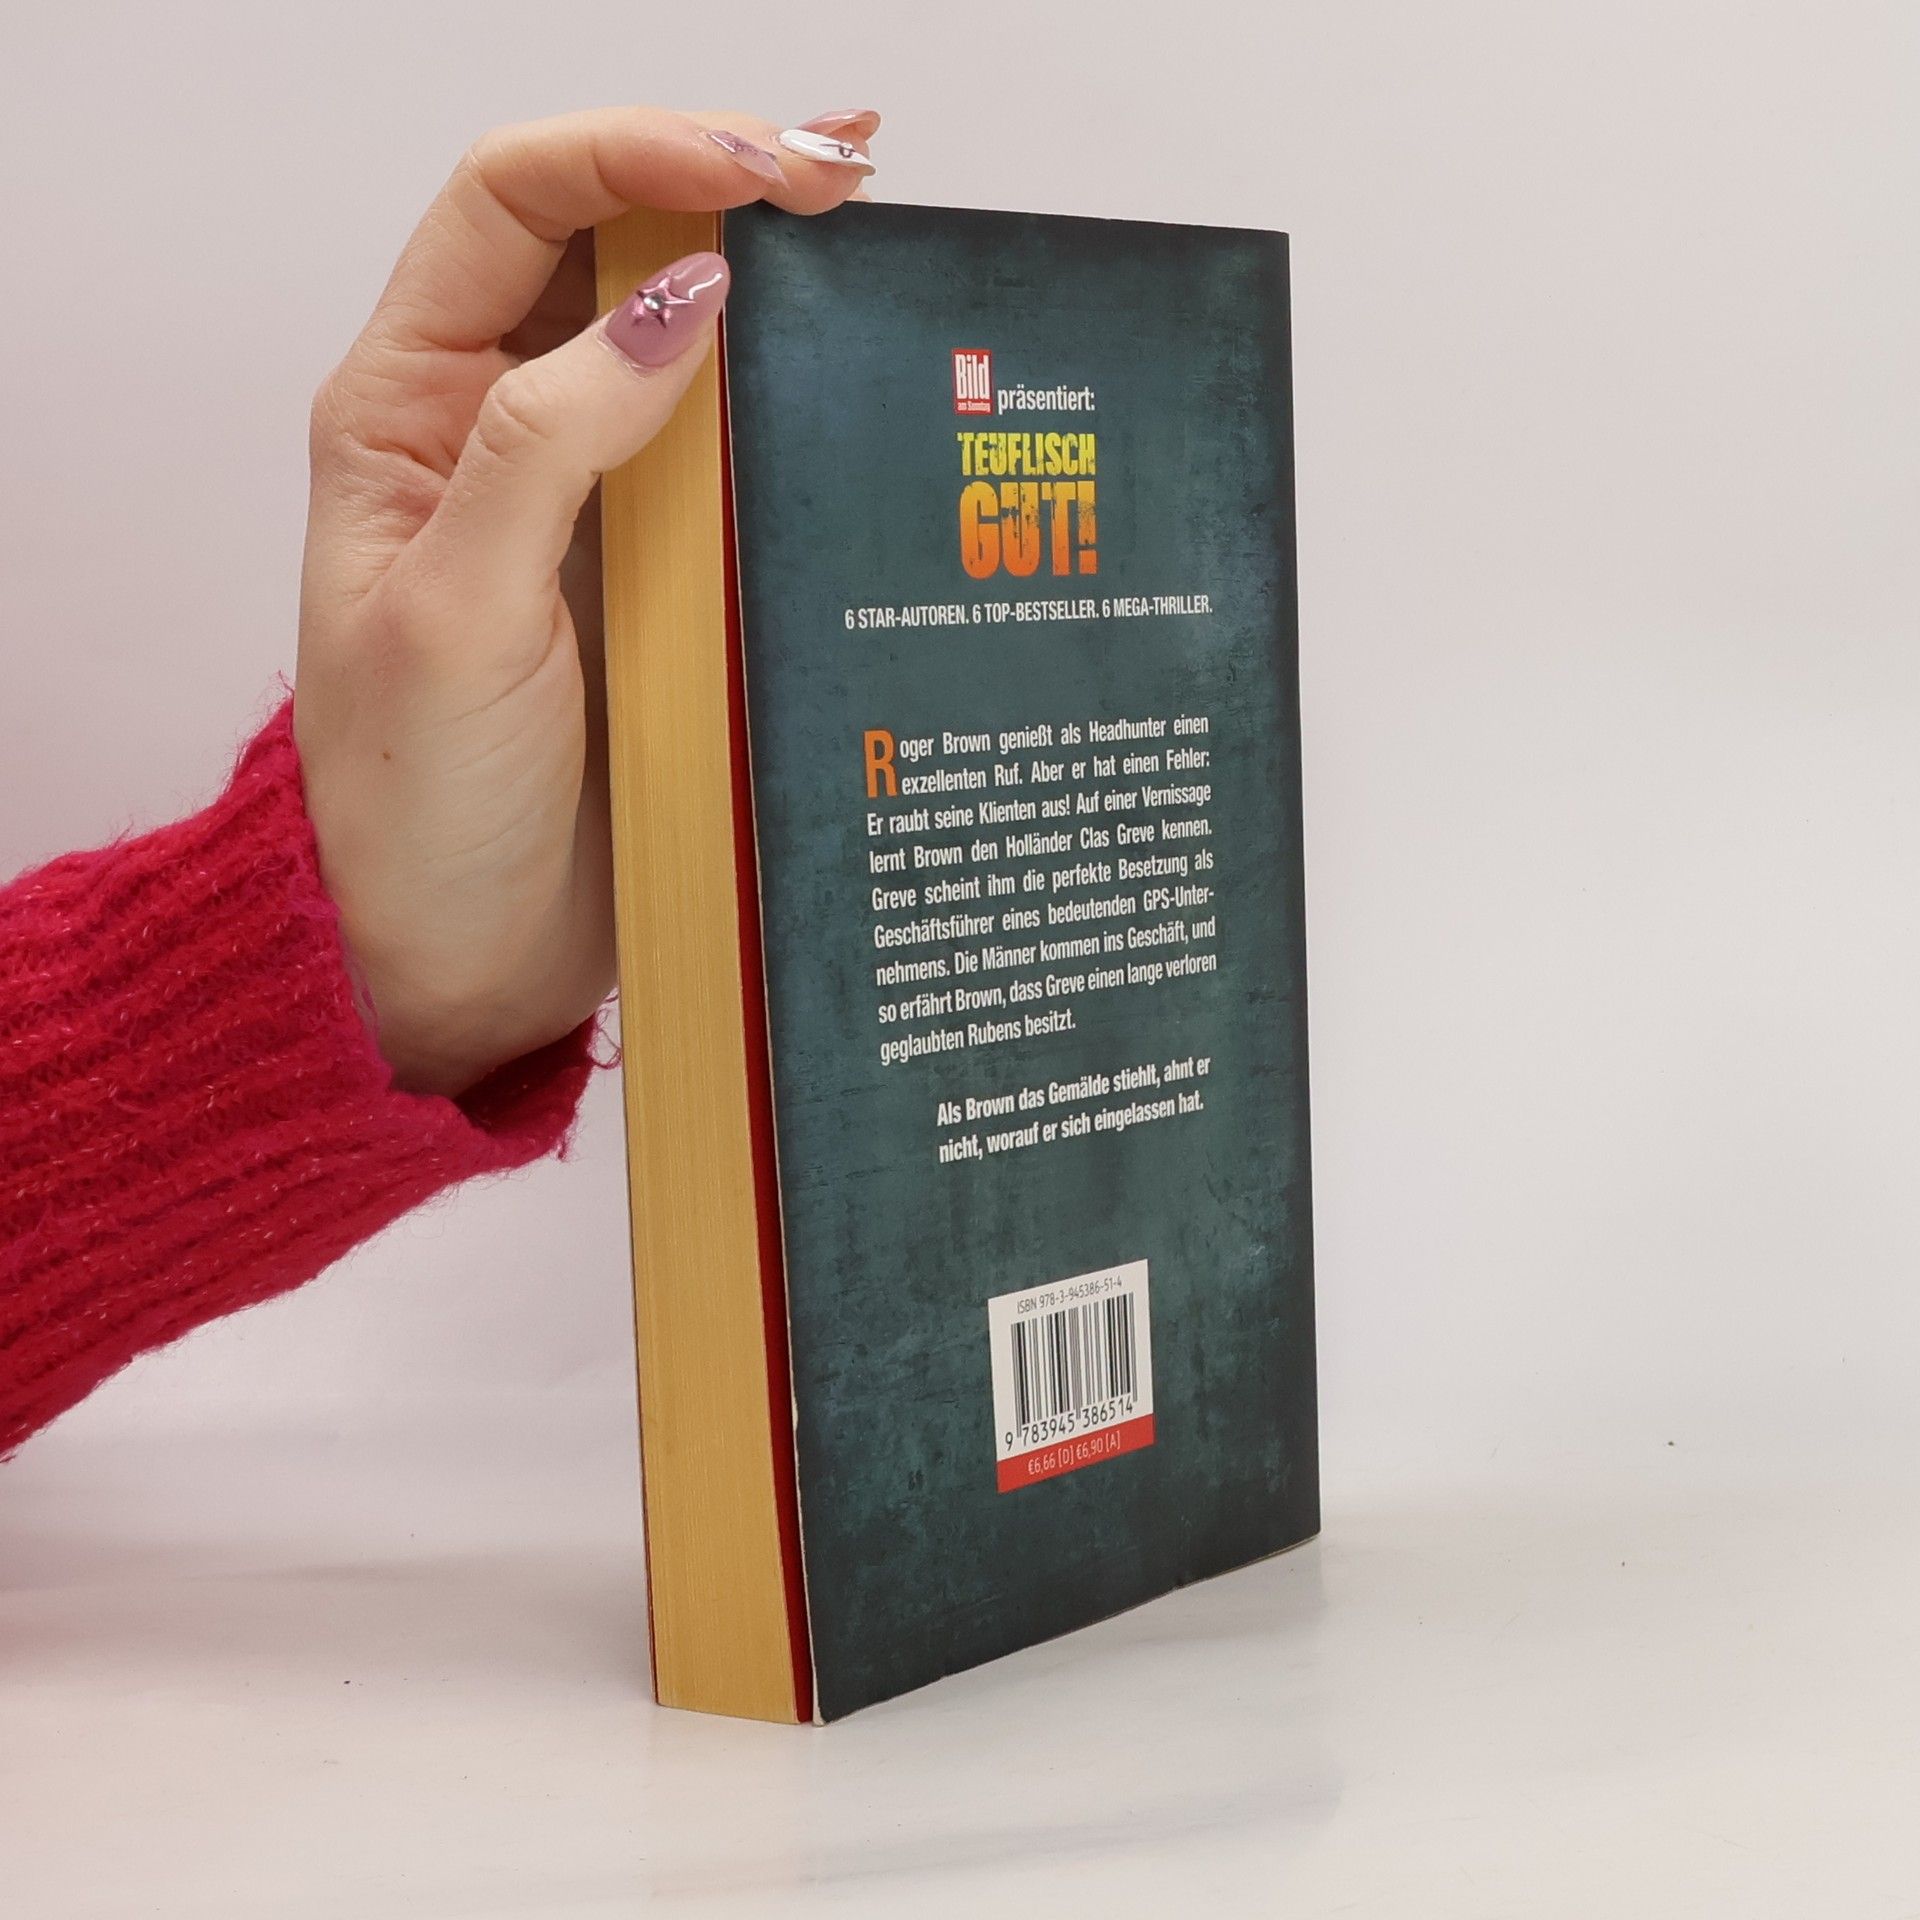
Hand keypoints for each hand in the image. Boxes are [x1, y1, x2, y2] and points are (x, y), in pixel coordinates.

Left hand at [294, 107, 877, 1094]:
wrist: (463, 960)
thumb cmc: (421, 806)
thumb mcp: (459, 614)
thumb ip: (549, 443)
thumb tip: (683, 299)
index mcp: (409, 410)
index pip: (512, 205)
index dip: (636, 153)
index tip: (766, 171)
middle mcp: (496, 429)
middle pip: (606, 245)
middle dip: (724, 183)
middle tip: (853, 174)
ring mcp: (586, 501)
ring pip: (679, 342)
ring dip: (772, 284)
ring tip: (878, 245)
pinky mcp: (655, 575)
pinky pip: (727, 460)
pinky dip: (791, 408)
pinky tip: (860, 384)